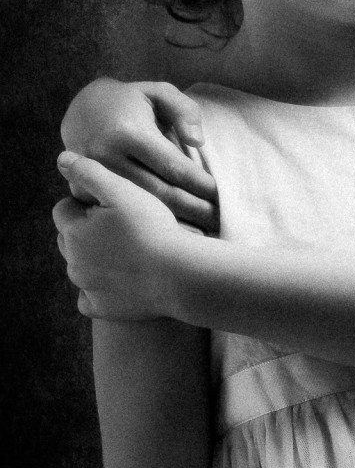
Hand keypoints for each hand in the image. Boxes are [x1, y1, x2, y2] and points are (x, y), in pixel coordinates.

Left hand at [53, 154, 194, 319]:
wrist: (180, 274)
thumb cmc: (154, 228)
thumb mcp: (123, 191)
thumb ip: (89, 172)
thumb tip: (62, 159)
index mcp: (73, 230)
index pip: (64, 209)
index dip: (87, 203)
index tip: (113, 205)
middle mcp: (73, 261)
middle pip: (69, 239)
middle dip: (87, 231)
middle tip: (122, 226)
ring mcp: (86, 288)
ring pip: (81, 267)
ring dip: (96, 258)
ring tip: (129, 250)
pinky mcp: (101, 308)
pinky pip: (90, 298)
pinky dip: (101, 289)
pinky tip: (121, 279)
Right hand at [61, 79, 217, 232]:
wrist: (80, 112)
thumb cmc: (131, 102)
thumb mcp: (160, 93)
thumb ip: (185, 111)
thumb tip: (197, 143)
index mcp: (129, 132)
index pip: (173, 166)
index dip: (200, 184)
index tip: (222, 196)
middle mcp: (107, 156)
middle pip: (160, 193)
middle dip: (194, 209)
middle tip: (220, 221)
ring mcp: (93, 178)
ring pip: (142, 208)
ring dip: (176, 222)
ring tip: (204, 232)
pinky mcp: (83, 192)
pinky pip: (122, 212)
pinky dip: (150, 224)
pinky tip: (174, 234)